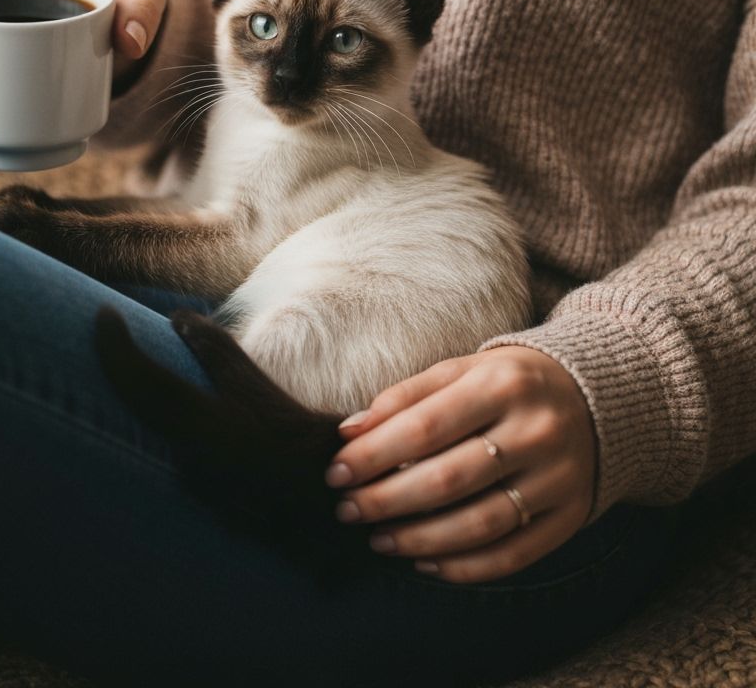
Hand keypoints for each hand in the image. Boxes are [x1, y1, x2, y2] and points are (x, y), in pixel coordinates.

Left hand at [326, 346, 595, 582]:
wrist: (601, 396)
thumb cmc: (508, 381)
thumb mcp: (461, 369)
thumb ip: (405, 396)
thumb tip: (349, 431)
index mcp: (502, 384)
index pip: (424, 427)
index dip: (373, 455)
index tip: (335, 472)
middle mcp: (535, 431)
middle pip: (448, 479)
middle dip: (387, 500)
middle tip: (347, 510)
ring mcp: (558, 478)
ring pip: (479, 524)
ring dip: (419, 539)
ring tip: (378, 540)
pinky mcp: (571, 516)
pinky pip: (514, 555)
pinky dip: (464, 567)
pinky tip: (425, 562)